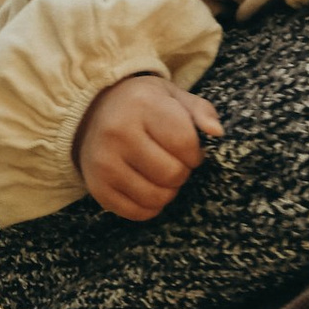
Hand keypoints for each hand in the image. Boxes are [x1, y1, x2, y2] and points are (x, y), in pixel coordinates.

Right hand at [72, 73, 222, 219]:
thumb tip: (216, 132)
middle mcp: (118, 133)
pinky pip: (137, 212)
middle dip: (183, 172)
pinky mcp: (97, 187)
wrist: (92, 112)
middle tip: (174, 161)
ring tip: (161, 173)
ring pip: (157, 197)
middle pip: (172, 173)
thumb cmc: (142, 105)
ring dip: (168, 191)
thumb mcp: (173, 96)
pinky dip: (150, 206)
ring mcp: (104, 163)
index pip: (184, 143)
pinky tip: (147, 186)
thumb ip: (201, 111)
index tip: (190, 150)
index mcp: (142, 106)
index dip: (196, 153)